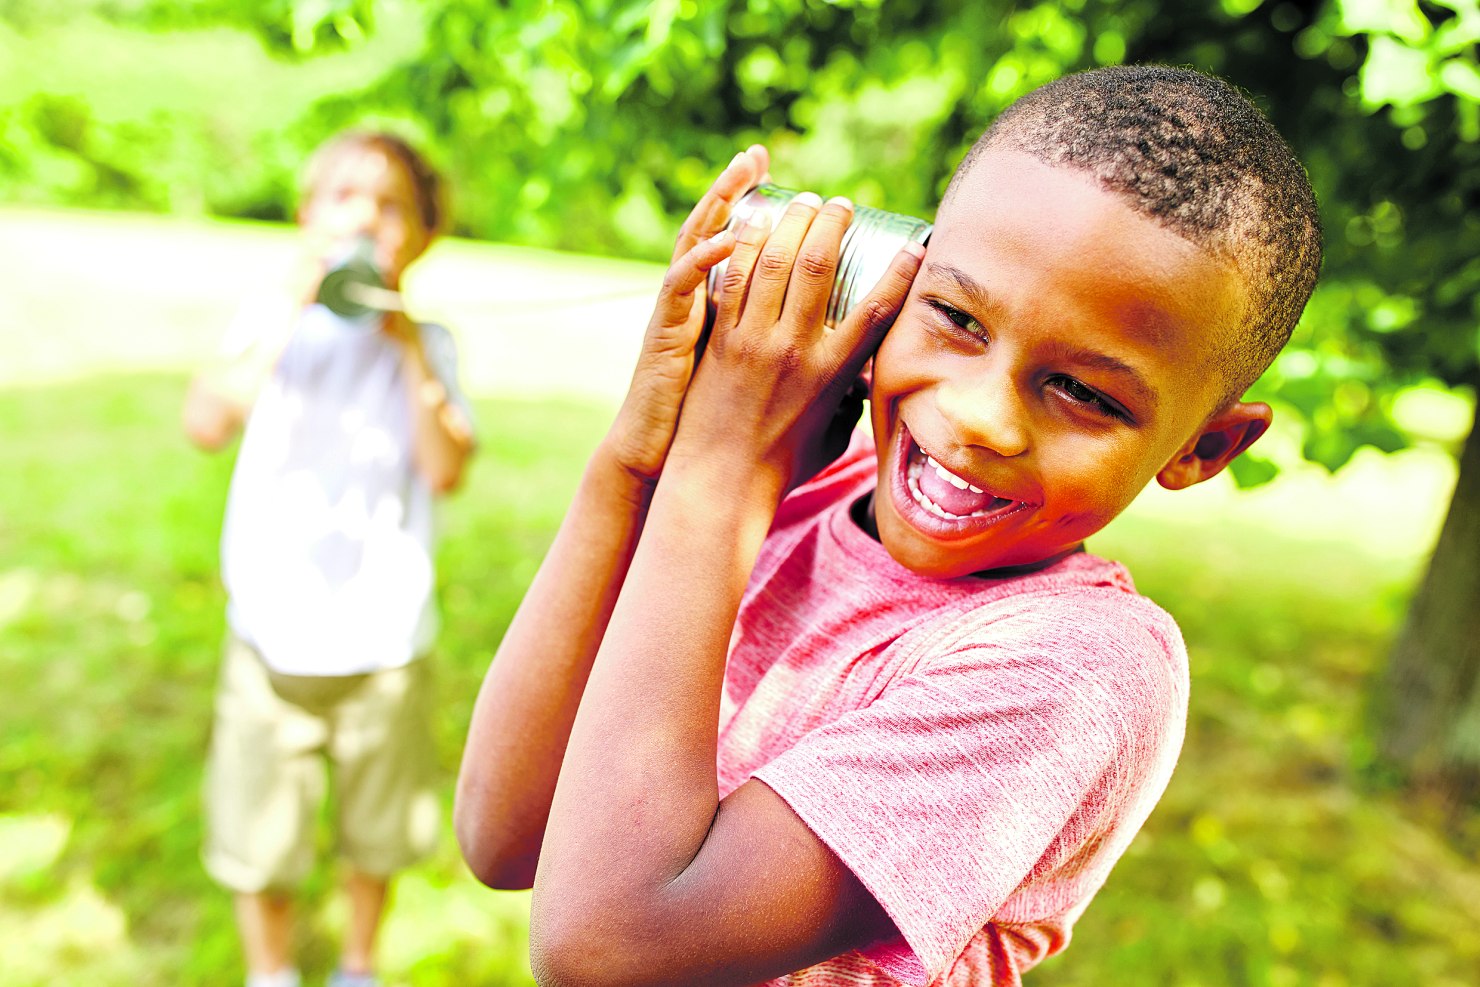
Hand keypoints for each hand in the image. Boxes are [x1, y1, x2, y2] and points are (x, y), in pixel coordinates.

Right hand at [602, 146, 769, 486]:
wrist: (665, 459)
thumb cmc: (714, 431)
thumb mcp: (753, 387)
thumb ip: (792, 370)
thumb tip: (857, 377)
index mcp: (723, 309)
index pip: (742, 247)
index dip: (755, 210)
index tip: (783, 179)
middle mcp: (700, 302)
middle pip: (720, 229)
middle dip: (739, 188)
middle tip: (759, 153)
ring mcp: (682, 312)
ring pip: (700, 242)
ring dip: (723, 202)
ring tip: (746, 168)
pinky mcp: (667, 330)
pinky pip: (683, 282)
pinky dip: (704, 256)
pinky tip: (731, 234)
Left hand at [672, 192, 923, 495]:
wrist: (721, 484)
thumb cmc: (783, 468)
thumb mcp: (834, 436)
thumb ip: (851, 404)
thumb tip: (866, 385)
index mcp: (832, 374)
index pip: (877, 309)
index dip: (901, 270)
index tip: (915, 244)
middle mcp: (795, 349)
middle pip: (818, 265)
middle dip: (833, 223)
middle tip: (841, 204)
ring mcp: (753, 341)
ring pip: (774, 262)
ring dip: (791, 222)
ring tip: (802, 202)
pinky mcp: (720, 340)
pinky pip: (733, 279)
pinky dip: (745, 246)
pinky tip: (754, 225)